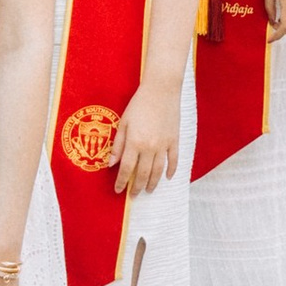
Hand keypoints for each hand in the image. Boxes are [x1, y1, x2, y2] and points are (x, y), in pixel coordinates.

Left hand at [114, 76, 182, 195]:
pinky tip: (167, 177)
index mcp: (134, 142)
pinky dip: (171, 170)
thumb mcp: (123, 123)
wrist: (161, 90)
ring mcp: (164, 144)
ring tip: (148, 190)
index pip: (127, 169)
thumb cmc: (139, 104)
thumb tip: (111, 164)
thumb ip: (118, 145)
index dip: (122, 182)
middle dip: (137, 187)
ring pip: (158, 170)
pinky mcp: (174, 140)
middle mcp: (149, 147)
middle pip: (143, 174)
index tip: (118, 190)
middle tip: (133, 195)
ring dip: (153, 183)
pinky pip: (173, 159)